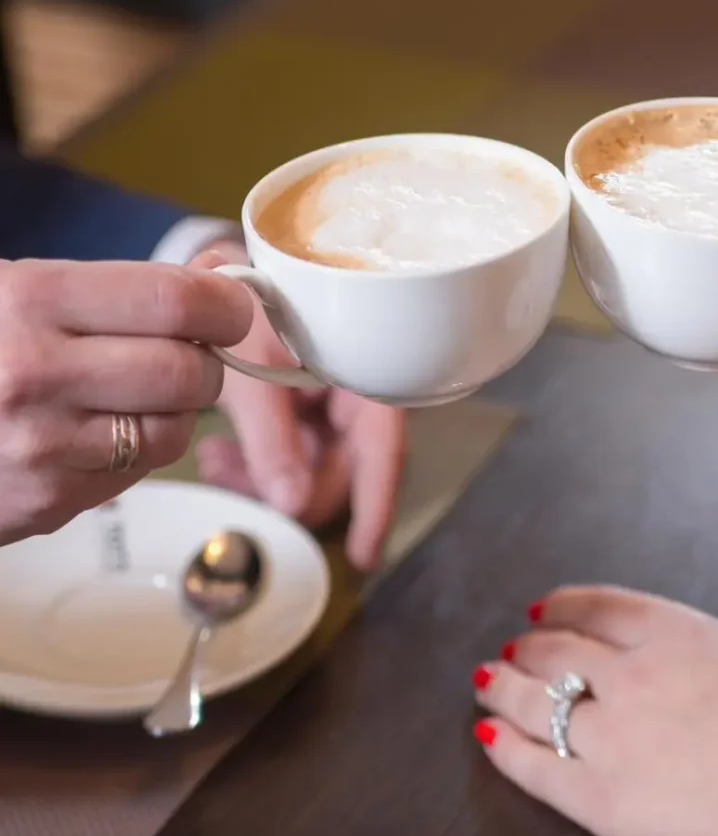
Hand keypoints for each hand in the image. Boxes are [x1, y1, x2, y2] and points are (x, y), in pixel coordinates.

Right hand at [0, 258, 250, 545]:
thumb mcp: (23, 289)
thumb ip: (125, 284)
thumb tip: (223, 274)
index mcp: (30, 300)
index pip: (179, 301)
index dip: (227, 304)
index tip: (233, 307)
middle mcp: (34, 374)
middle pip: (191, 371)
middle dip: (204, 362)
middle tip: (183, 352)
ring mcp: (39, 448)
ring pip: (175, 429)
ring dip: (173, 410)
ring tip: (128, 392)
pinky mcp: (45, 503)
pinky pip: (137, 473)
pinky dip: (136, 451)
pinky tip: (93, 430)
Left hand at [195, 242, 405, 570]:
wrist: (219, 278)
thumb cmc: (243, 307)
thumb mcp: (251, 373)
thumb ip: (272, 441)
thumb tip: (292, 507)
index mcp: (363, 374)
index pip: (383, 451)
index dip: (376, 506)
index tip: (364, 557)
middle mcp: (356, 395)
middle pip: (342, 470)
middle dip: (291, 490)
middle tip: (230, 478)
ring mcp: (331, 407)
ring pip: (313, 470)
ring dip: (266, 478)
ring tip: (215, 460)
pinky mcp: (305, 412)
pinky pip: (292, 457)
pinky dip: (259, 463)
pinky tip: (223, 452)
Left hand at [472, 587, 717, 835]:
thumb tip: (712, 671)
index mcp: (676, 631)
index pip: (600, 606)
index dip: (564, 605)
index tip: (544, 608)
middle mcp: (633, 671)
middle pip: (559, 648)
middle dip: (530, 646)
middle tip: (514, 648)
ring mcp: (612, 732)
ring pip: (535, 698)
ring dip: (505, 686)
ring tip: (488, 683)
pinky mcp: (601, 795)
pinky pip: (536, 766)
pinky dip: (506, 749)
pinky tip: (488, 738)